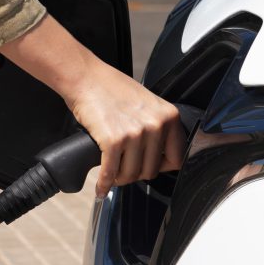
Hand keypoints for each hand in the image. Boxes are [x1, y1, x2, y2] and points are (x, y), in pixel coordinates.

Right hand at [64, 58, 186, 199]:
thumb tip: (162, 157)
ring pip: (131, 175)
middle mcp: (155, 125)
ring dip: (120, 178)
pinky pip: (110, 173)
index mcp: (169, 116)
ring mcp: (134, 134)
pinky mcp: (113, 140)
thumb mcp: (148, 104)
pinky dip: (104, 183)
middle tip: (125, 167)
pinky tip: (100, 186)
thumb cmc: (114, 89)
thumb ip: (159, 127)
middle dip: (136, 173)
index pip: (177, 159)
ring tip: (113, 172)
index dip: (162, 167)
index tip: (150, 166)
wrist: (86, 78)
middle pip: (151, 171)